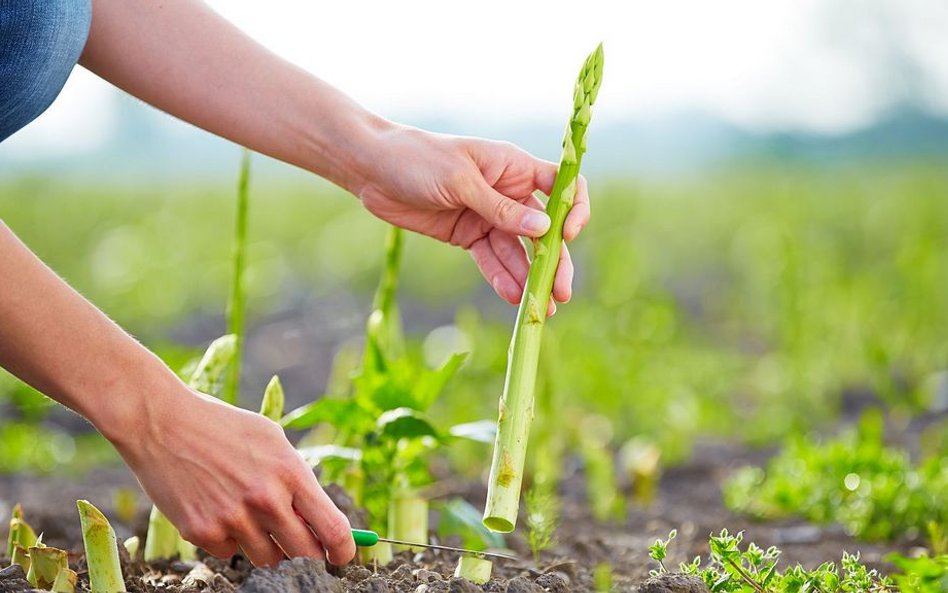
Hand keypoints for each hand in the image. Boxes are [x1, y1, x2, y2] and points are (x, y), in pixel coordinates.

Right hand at [111, 387, 355, 566]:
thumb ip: (298, 479)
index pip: (333, 529)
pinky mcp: (202, 532)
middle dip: (309, 555)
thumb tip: (325, 522)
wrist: (162, 422)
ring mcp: (233, 519)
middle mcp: (266, 499)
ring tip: (249, 513)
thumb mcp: (272, 439)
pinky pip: (230, 553)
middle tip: (303, 546)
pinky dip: (229, 539)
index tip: (342, 556)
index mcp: (290, 472)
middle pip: (305, 554)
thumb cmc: (223, 427)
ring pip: (267, 559)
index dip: (344, 550)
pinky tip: (216, 508)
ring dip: (267, 546)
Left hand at [356, 126, 589, 309]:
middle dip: (553, 261)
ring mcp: (488, 216)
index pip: (560, 187)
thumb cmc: (418, 158)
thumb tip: (544, 230)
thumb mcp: (460, 180)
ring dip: (529, 278)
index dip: (572, 210)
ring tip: (538, 309)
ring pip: (518, 251)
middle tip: (559, 294)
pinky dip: (501, 278)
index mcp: (514, 166)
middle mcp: (507, 192)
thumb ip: (500, 209)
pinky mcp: (467, 235)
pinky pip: (490, 260)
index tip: (568, 235)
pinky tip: (512, 297)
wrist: (372, 169)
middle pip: (543, 229)